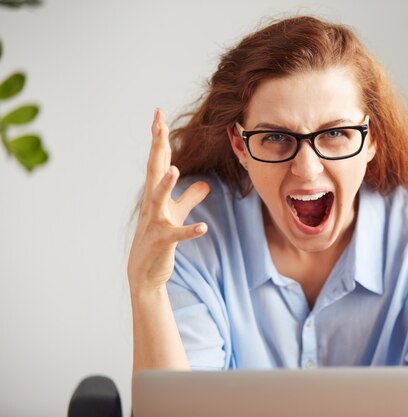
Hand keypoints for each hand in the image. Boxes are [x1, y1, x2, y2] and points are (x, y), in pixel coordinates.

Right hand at [127, 108, 209, 291]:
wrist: (144, 271)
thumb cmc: (159, 238)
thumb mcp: (177, 214)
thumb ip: (190, 197)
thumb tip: (205, 183)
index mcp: (155, 193)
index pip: (158, 160)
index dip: (159, 138)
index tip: (159, 114)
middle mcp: (152, 203)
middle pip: (154, 170)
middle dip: (157, 147)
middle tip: (158, 125)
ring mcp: (156, 222)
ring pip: (159, 200)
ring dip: (165, 185)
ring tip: (174, 169)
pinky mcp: (163, 241)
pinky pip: (177, 235)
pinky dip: (190, 231)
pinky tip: (203, 227)